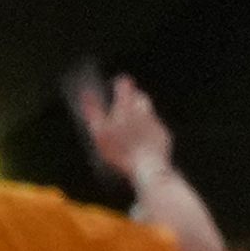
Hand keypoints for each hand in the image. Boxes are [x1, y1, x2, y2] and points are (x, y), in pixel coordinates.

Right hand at [70, 67, 175, 181]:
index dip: (118, 84)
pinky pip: (155, 129)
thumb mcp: (99, 131)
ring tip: (128, 130)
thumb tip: (85, 93)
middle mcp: (145, 110)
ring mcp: (156, 122)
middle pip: (140, 96)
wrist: (148, 167)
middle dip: (131, 98)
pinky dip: (148, 132)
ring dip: (140, 116)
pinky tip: (140, 144)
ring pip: (148, 113)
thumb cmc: (121, 150)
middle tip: (120, 108)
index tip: (113, 86)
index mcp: (128, 106)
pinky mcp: (164, 136)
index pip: (125, 84)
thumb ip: (92, 111)